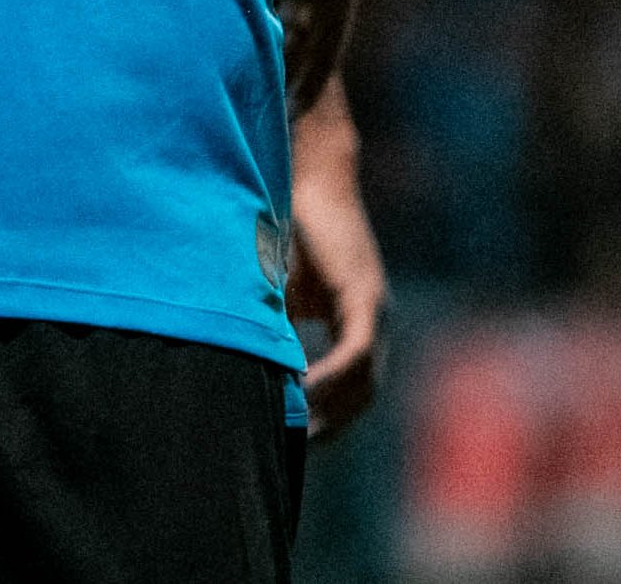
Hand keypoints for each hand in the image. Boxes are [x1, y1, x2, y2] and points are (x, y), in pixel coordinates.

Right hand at [289, 88, 386, 440]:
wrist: (309, 172)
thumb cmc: (289, 222)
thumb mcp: (277, 287)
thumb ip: (273, 324)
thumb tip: (245, 364)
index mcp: (356, 320)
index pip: (350, 386)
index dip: (326, 416)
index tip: (294, 439)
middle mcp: (374, 321)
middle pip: (362, 394)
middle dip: (330, 425)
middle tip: (293, 448)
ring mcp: (375, 311)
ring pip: (362, 381)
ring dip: (329, 408)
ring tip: (295, 429)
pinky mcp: (366, 296)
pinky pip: (355, 353)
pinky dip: (330, 376)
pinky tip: (302, 391)